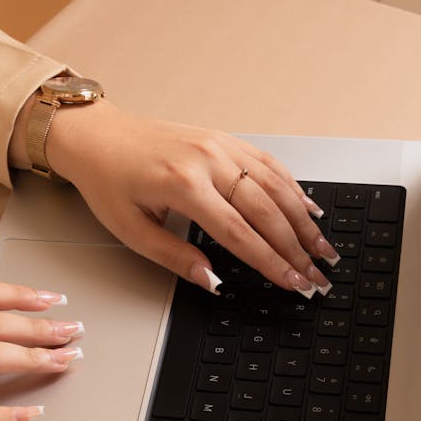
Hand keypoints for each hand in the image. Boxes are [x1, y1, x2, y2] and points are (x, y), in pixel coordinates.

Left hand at [16, 99, 337, 295]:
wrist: (97, 137)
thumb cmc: (108, 182)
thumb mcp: (132, 232)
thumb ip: (176, 259)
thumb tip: (214, 281)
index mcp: (185, 187)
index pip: (241, 234)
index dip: (272, 263)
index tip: (293, 283)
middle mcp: (209, 161)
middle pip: (267, 211)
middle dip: (298, 248)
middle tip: (318, 275)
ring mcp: (219, 146)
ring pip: (275, 185)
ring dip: (304, 220)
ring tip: (324, 249)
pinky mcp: (223, 140)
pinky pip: (267, 164)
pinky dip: (293, 187)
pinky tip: (308, 209)